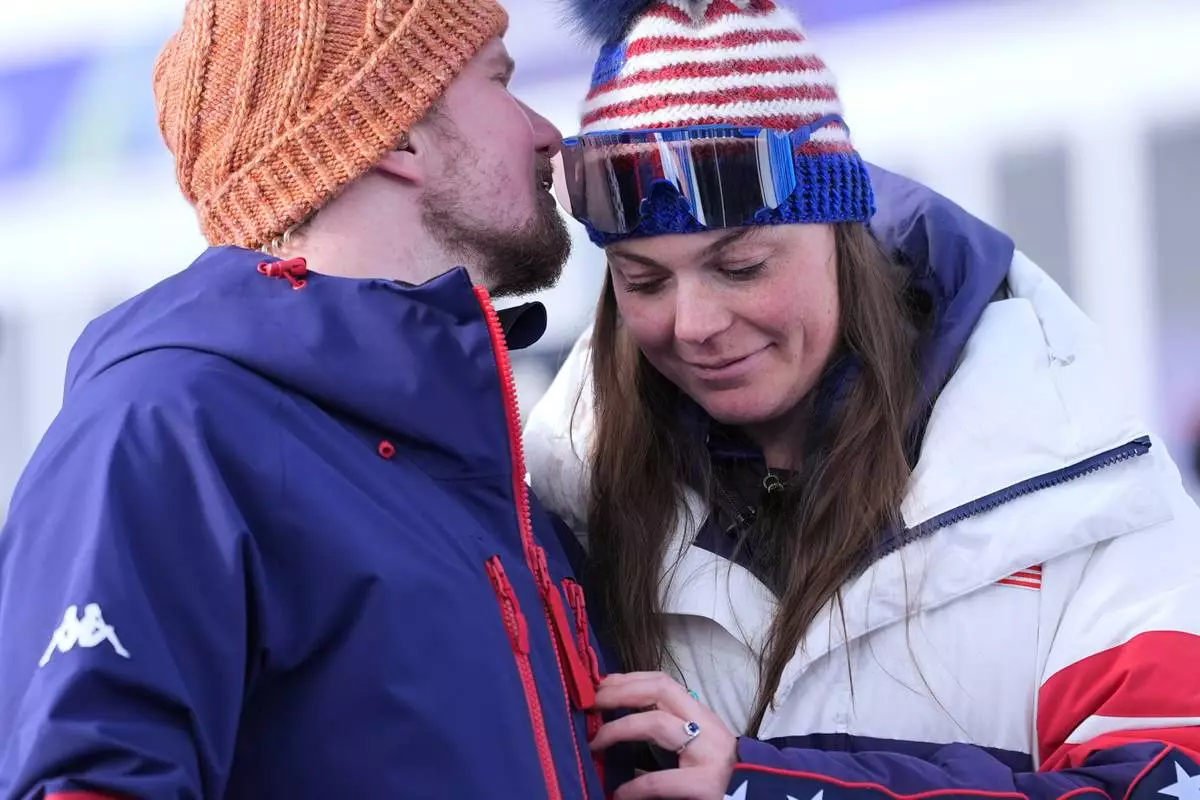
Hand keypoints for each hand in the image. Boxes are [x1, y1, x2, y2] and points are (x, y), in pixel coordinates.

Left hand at [590, 671, 737, 798]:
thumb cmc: (716, 782)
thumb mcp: (692, 751)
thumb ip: (664, 735)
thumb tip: (614, 724)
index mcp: (702, 718)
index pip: (664, 683)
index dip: (629, 679)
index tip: (601, 685)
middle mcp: (708, 728)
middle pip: (660, 691)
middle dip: (621, 692)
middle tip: (591, 702)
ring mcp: (709, 755)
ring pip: (657, 724)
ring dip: (618, 728)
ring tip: (595, 742)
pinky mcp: (705, 786)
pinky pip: (659, 781)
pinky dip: (634, 786)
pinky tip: (619, 793)